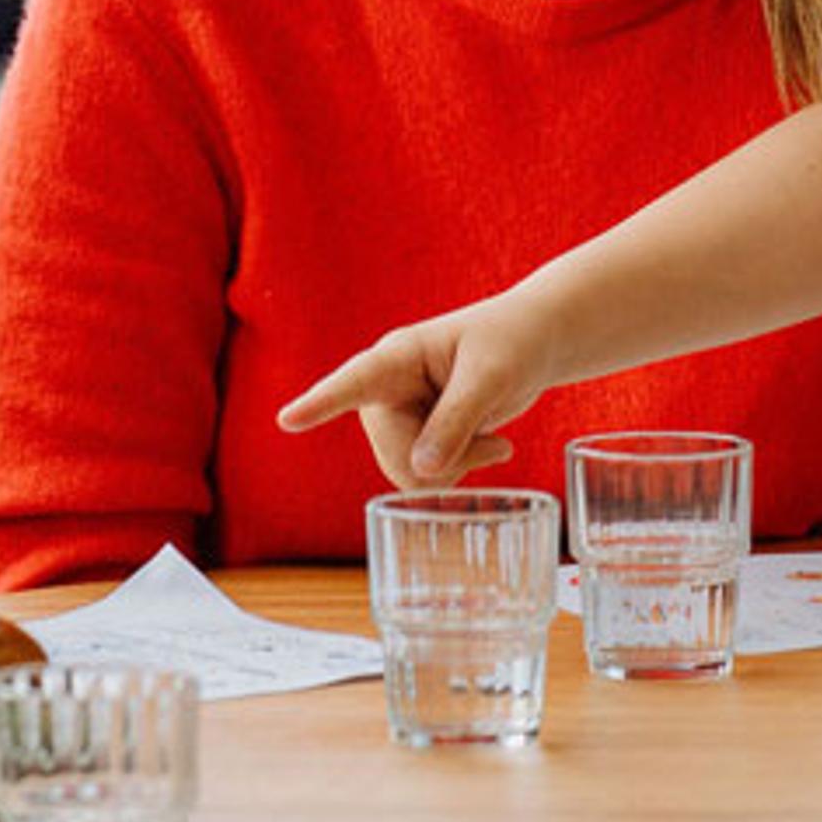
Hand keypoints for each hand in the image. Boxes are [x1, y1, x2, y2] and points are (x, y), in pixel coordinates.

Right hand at [275, 298, 543, 487]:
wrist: (534, 346)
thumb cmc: (512, 343)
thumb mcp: (492, 377)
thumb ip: (456, 420)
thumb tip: (420, 471)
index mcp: (398, 356)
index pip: (354, 382)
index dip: (321, 403)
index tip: (288, 420)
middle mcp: (387, 388)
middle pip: (392, 452)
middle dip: (443, 461)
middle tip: (494, 443)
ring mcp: (399, 416)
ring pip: (406, 473)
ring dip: (455, 468)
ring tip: (491, 439)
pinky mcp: (416, 437)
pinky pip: (422, 478)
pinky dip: (458, 472)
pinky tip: (487, 446)